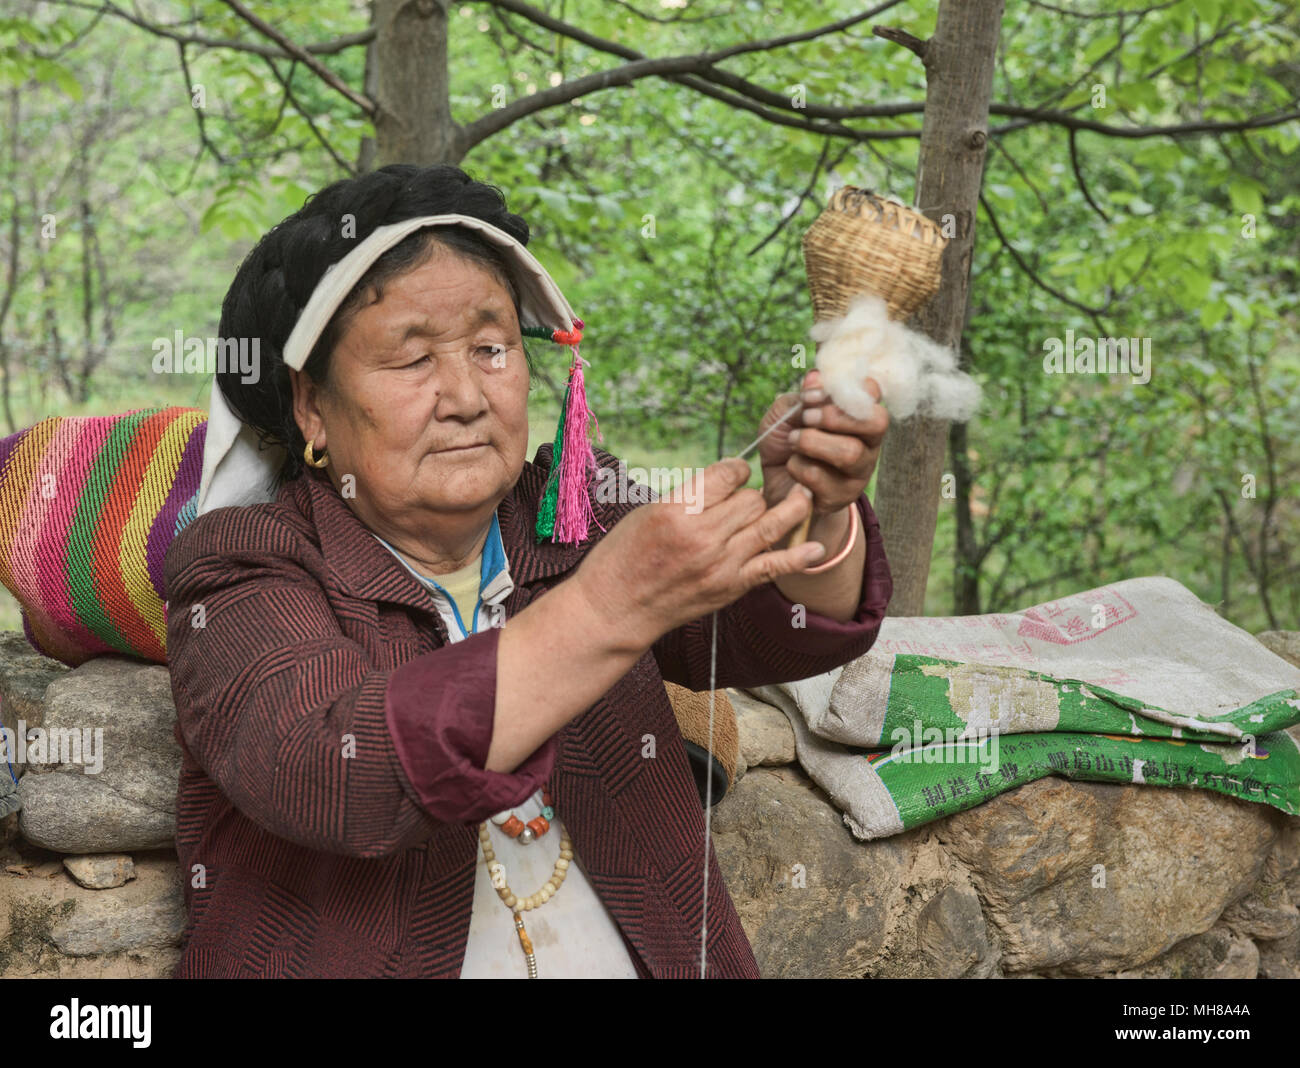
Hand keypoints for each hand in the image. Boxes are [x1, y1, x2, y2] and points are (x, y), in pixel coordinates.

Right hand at [570, 457, 824, 648]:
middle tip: (744, 499)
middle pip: (751, 499)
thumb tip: (729, 482)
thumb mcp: (648, 511)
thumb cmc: (624, 556)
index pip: (727, 474)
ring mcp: (720, 565)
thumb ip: (690, 496)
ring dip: (789, 508)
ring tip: (803, 494)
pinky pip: (772, 567)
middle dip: (752, 493)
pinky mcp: (730, 588)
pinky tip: (815, 547)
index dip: (736, 469)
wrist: (616, 607)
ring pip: (768, 524)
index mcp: (677, 510)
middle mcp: (702, 536)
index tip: (734, 473)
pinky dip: (798, 556)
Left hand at [758, 368, 887, 518]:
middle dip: (833, 417)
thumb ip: (802, 396)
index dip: (843, 390)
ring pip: (850, 453)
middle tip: (805, 418)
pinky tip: (792, 466)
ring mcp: (860, 471)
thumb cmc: (785, 441)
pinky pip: (820, 477)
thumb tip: (815, 378)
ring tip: (793, 441)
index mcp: (860, 414)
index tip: (809, 395)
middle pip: (876, 422)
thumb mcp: (786, 412)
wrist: (773, 481)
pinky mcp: (842, 497)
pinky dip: (797, 466)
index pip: (873, 392)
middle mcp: (868, 441)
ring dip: (812, 442)